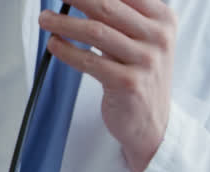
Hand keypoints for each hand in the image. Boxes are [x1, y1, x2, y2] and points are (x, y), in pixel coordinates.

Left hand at [40, 0, 176, 171]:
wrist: (151, 122)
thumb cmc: (140, 76)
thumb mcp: (142, 40)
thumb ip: (121, 17)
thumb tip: (83, 0)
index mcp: (163, 19)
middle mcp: (158, 37)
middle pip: (108, 6)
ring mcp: (145, 60)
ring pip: (95, 31)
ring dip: (64, 23)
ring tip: (45, 20)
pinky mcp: (127, 83)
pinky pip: (88, 61)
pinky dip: (66, 50)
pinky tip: (54, 44)